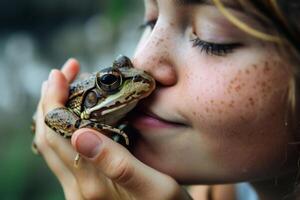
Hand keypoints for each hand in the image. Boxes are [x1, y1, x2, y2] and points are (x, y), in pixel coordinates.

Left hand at [33, 59, 191, 199]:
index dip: (53, 101)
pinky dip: (62, 128)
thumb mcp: (155, 186)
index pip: (57, 135)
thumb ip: (118, 164)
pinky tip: (75, 116)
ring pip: (50, 146)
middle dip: (49, 101)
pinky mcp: (83, 189)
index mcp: (93, 184)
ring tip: (64, 89)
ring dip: (53, 113)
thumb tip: (80, 134)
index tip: (61, 74)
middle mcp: (77, 188)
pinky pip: (61, 154)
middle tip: (62, 74)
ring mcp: (77, 190)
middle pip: (46, 138)